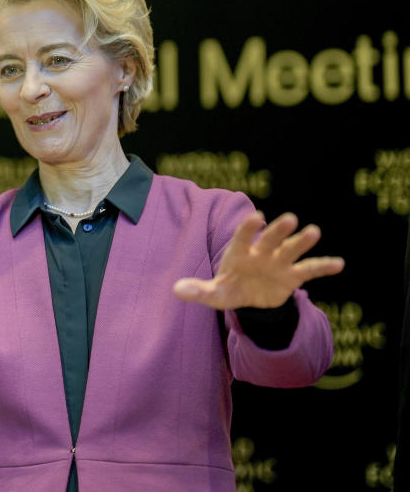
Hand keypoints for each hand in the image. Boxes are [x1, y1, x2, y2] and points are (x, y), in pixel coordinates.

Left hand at [172, 211, 343, 309]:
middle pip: (270, 239)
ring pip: (291, 249)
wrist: (249, 298)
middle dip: (279, 230)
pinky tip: (338, 263)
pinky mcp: (292, 275)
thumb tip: (176, 290)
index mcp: (239, 253)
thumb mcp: (213, 294)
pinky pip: (309, 269)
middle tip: (290, 219)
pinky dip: (323, 266)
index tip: (257, 217)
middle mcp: (261, 253)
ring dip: (302, 241)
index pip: (243, 238)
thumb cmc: (229, 288)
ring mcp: (278, 262)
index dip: (249, 228)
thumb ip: (198, 291)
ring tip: (314, 231)